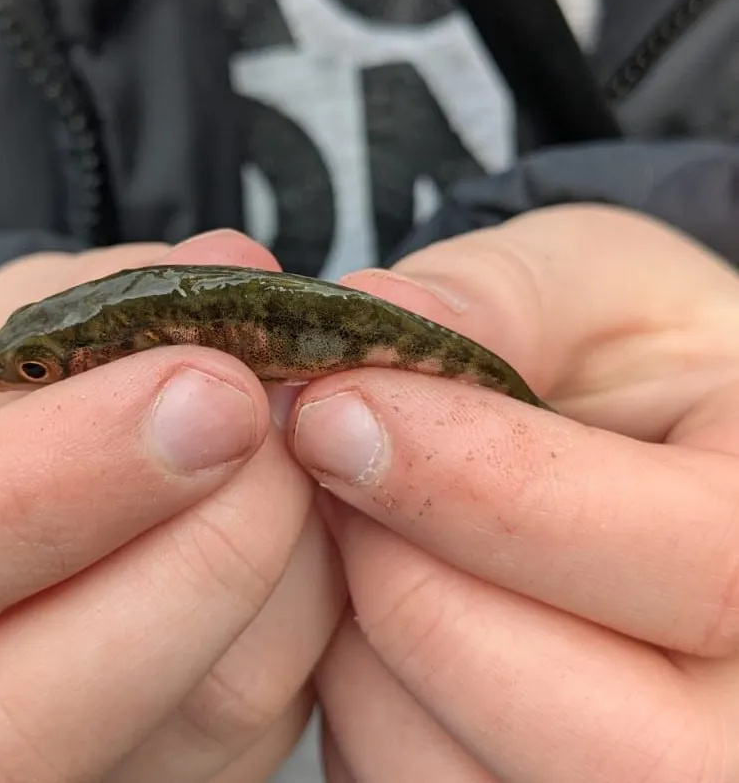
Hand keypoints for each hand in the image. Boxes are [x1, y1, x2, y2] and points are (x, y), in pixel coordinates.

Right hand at [0, 230, 343, 781]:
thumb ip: (87, 301)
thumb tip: (229, 267)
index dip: (53, 482)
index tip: (208, 385)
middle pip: (26, 717)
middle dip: (208, 545)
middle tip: (274, 417)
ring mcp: (12, 782)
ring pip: (188, 727)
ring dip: (288, 566)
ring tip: (291, 452)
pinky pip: (258, 731)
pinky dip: (311, 610)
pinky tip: (295, 521)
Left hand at [291, 206, 738, 780]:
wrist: (640, 450)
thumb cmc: (627, 363)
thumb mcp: (592, 288)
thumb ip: (500, 296)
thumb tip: (383, 320)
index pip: (689, 568)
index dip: (478, 490)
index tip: (334, 411)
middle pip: (603, 741)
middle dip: (411, 585)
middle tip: (332, 470)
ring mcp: (661, 778)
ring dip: (366, 648)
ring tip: (360, 530)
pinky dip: (359, 703)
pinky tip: (373, 604)